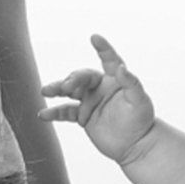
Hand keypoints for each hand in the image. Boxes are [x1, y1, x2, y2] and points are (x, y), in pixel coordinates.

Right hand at [40, 34, 157, 165]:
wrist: (134, 145)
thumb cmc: (141, 121)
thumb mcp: (140, 102)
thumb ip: (132, 83)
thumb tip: (122, 68)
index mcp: (115, 80)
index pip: (109, 60)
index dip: (103, 48)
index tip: (95, 37)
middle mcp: (100, 87)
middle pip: (82, 77)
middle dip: (72, 79)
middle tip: (66, 87)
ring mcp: (90, 101)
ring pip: (69, 91)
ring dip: (57, 89)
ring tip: (45, 91)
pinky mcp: (82, 116)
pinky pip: (65, 112)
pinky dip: (54, 113)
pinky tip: (43, 114)